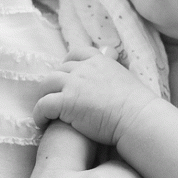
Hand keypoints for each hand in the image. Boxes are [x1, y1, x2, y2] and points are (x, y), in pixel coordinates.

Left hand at [33, 47, 158, 144]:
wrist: (137, 118)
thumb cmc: (138, 106)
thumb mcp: (127, 79)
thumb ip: (115, 72)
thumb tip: (116, 68)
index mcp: (100, 62)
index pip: (76, 54)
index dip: (67, 63)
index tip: (65, 74)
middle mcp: (84, 69)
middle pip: (59, 70)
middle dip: (54, 83)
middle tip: (54, 98)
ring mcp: (73, 84)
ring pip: (47, 85)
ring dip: (44, 96)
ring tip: (45, 111)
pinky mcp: (66, 102)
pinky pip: (43, 105)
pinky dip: (39, 114)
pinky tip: (42, 123)